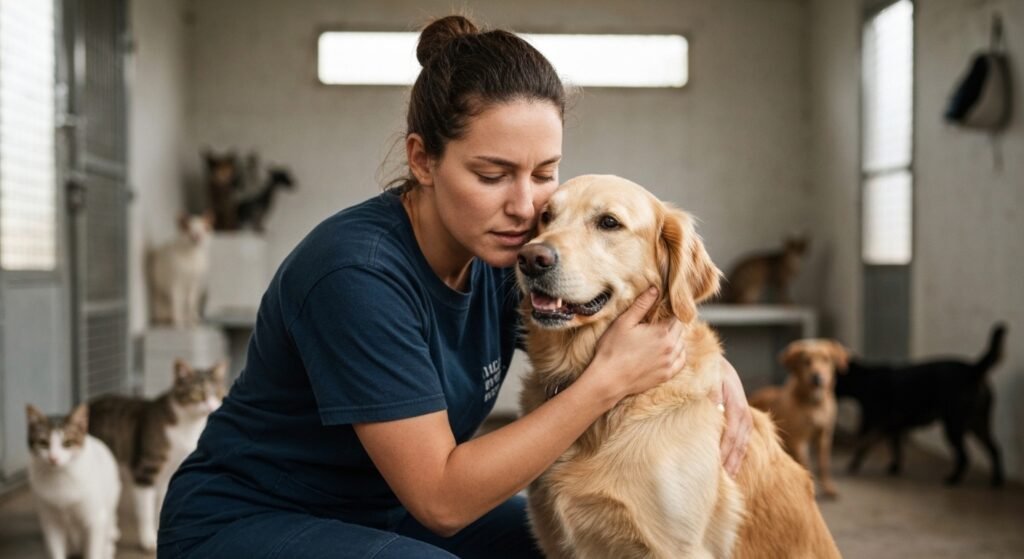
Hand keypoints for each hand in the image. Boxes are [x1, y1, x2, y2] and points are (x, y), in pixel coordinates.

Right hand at [586, 287, 685, 402]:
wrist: (608, 379)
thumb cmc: (613, 349)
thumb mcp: (624, 322)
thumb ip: (642, 305)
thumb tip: (655, 289)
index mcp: (662, 332)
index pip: (676, 316)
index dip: (668, 312)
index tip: (659, 311)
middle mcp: (671, 347)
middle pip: (679, 330)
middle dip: (671, 325)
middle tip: (656, 324)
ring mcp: (670, 363)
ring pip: (681, 345)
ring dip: (674, 339)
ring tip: (658, 338)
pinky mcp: (666, 375)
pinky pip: (680, 361)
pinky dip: (677, 355)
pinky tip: (667, 352)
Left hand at [711, 356, 752, 476]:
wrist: (715, 362)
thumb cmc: (707, 371)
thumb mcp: (708, 378)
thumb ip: (710, 394)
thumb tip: (713, 408)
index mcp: (735, 403)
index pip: (731, 433)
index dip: (723, 451)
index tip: (714, 466)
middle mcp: (743, 411)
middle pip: (739, 441)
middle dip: (730, 461)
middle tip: (720, 482)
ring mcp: (744, 415)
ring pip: (742, 443)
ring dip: (735, 461)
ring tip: (726, 479)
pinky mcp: (741, 418)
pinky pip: (742, 439)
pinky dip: (737, 454)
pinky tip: (730, 467)